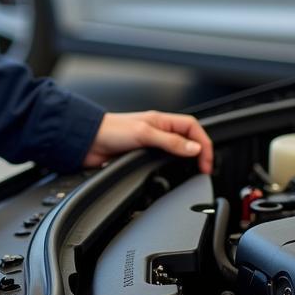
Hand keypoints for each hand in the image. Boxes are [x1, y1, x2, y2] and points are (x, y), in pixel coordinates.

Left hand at [84, 110, 213, 173]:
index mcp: (161, 121)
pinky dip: (170, 168)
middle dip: (199, 153)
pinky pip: (161, 162)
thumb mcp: (144, 134)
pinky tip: (171, 174)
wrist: (87, 141)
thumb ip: (170, 141)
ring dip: (185, 160)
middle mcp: (157, 131)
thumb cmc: (110, 130)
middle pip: (187, 139)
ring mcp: (149, 144)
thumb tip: (193, 148)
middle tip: (204, 169)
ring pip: (175, 152)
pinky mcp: (139, 157)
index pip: (192, 127)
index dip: (204, 143)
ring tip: (193, 172)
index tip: (206, 161)